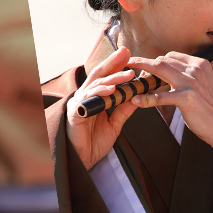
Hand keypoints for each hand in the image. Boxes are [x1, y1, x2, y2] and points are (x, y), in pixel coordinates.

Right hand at [65, 45, 140, 169]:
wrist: (83, 160)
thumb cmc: (94, 143)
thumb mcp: (115, 123)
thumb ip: (124, 109)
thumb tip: (138, 96)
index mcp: (93, 98)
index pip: (105, 77)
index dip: (115, 65)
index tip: (129, 55)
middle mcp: (85, 97)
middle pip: (98, 74)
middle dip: (112, 62)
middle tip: (126, 51)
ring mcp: (79, 103)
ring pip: (96, 85)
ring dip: (113, 78)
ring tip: (129, 74)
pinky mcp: (75, 112)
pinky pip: (88, 99)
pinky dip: (100, 93)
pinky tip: (112, 89)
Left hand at [124, 51, 212, 146]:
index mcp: (200, 64)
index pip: (172, 56)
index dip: (156, 61)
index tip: (145, 67)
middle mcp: (195, 69)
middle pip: (162, 60)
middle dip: (144, 65)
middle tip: (132, 72)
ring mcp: (190, 83)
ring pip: (159, 71)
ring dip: (141, 74)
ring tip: (125, 79)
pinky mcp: (186, 98)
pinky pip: (160, 97)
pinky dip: (146, 99)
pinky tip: (135, 100)